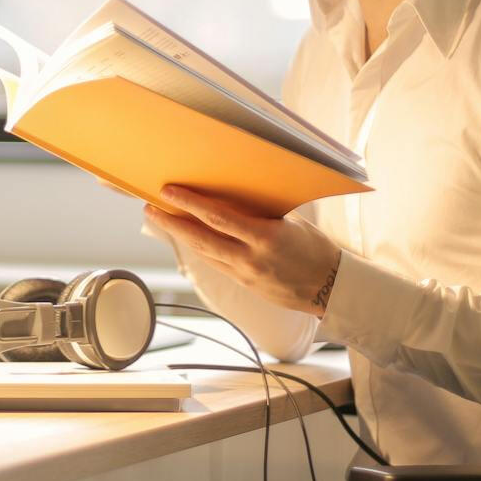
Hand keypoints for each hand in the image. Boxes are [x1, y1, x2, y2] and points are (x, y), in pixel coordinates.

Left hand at [145, 185, 340, 316]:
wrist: (331, 289)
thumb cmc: (315, 249)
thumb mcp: (291, 222)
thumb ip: (261, 212)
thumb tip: (234, 194)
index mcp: (266, 237)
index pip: (218, 217)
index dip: (190, 204)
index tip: (170, 191)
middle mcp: (250, 258)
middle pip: (201, 239)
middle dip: (172, 223)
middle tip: (150, 207)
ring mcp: (245, 275)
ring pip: (203, 253)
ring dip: (179, 236)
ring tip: (161, 219)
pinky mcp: (244, 285)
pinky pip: (215, 263)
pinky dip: (199, 248)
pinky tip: (187, 237)